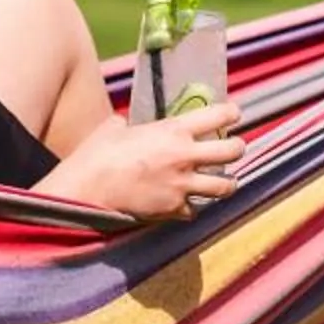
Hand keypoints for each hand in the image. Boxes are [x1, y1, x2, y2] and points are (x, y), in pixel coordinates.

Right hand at [43, 103, 243, 218]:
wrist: (86, 190)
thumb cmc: (96, 155)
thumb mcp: (115, 127)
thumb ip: (133, 124)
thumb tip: (130, 126)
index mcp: (173, 130)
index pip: (219, 115)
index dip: (231, 113)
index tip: (233, 114)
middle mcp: (184, 157)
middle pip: (233, 151)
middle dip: (238, 148)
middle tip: (235, 148)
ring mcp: (182, 186)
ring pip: (225, 186)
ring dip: (226, 182)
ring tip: (223, 181)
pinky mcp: (173, 210)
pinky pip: (194, 210)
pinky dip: (192, 207)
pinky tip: (185, 203)